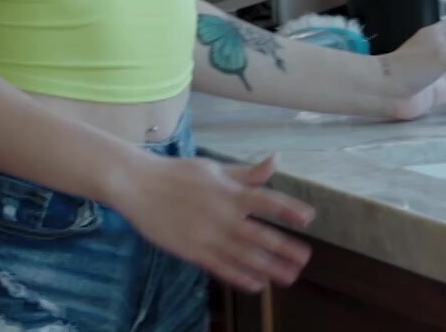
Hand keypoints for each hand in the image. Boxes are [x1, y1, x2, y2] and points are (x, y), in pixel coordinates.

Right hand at [116, 153, 315, 293]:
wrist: (136, 185)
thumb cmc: (177, 174)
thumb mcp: (213, 167)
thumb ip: (246, 172)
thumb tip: (275, 161)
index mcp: (229, 191)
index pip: (267, 200)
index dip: (289, 210)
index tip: (308, 218)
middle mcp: (223, 215)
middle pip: (261, 235)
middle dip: (285, 249)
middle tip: (304, 259)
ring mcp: (208, 235)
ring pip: (245, 256)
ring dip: (269, 268)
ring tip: (288, 277)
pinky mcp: (192, 250)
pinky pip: (222, 268)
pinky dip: (240, 277)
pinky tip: (256, 284)